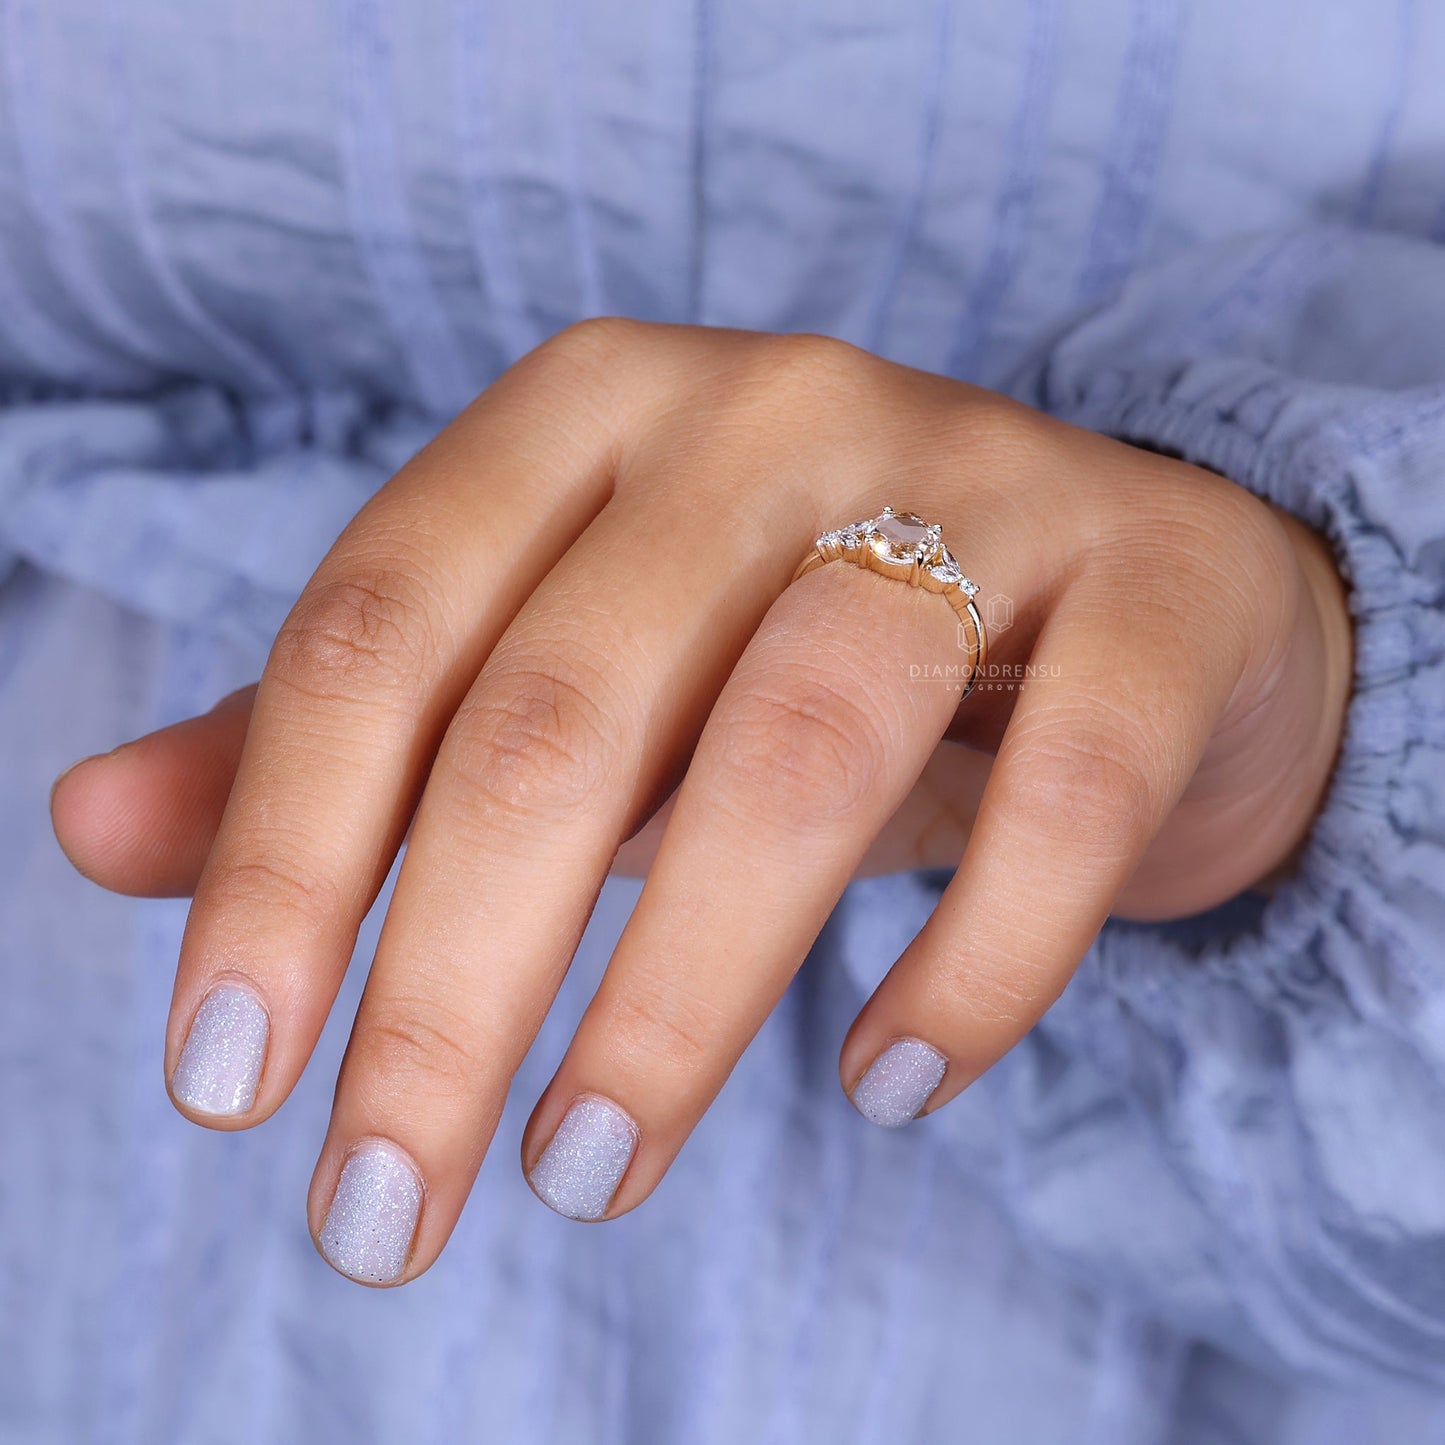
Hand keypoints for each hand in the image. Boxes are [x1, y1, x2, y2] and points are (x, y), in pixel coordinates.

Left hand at [51, 321, 1351, 1283]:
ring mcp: (981, 482)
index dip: (279, 860)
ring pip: (801, 742)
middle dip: (449, 989)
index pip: (381, 628)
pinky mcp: (1153, 590)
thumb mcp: (570, 674)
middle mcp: (772, 410)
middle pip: (566, 708)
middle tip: (383, 1210)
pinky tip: (886, 1089)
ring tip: (587, 1175)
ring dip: (678, 997)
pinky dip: (973, 964)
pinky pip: (1064, 790)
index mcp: (590, 411)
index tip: (230, 1090)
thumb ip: (354, 745)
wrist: (1118, 597)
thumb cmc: (795, 644)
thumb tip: (88, 834)